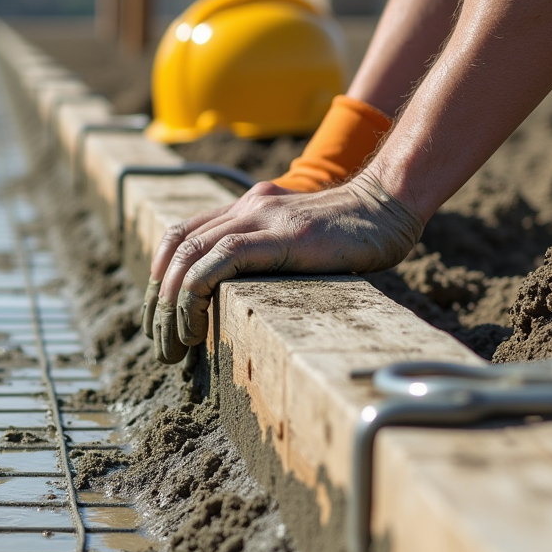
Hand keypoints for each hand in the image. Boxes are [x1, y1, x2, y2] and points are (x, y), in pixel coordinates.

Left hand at [147, 176, 424, 363]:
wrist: (392, 205)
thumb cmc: (355, 233)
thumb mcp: (297, 240)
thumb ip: (268, 253)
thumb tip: (240, 297)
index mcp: (245, 209)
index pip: (180, 237)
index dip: (161, 278)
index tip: (159, 320)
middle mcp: (244, 208)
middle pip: (175, 250)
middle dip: (159, 303)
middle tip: (162, 346)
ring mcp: (259, 217)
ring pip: (188, 257)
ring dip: (171, 308)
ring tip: (175, 347)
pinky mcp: (277, 235)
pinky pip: (218, 260)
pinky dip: (195, 295)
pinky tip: (196, 329)